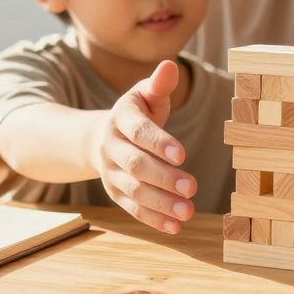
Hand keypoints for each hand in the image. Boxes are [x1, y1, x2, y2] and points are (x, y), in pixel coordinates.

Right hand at [92, 60, 197, 233]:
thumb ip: (159, 84)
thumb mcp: (144, 94)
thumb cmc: (135, 112)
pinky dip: (153, 219)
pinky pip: (132, 208)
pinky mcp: (115, 193)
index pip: (139, 131)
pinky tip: (175, 227)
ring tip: (188, 211)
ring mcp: (110, 172)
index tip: (183, 154)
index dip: (159, 143)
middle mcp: (110, 146)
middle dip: (164, 177)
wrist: (100, 137)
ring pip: (134, 190)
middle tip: (193, 188)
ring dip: (161, 203)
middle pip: (135, 164)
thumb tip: (169, 66)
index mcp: (120, 118)